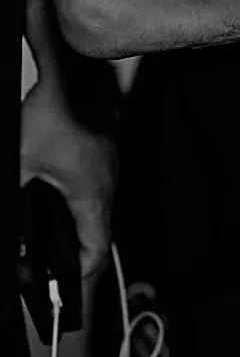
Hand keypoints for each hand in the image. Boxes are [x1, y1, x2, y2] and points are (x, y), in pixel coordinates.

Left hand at [19, 79, 117, 286]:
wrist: (80, 70)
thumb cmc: (59, 109)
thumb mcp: (21, 159)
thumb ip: (16, 191)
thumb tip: (12, 222)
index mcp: (92, 194)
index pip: (96, 248)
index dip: (80, 274)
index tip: (63, 285)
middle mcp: (107, 180)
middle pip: (96, 227)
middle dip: (72, 247)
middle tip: (47, 259)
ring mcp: (109, 160)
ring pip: (96, 201)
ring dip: (75, 217)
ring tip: (47, 224)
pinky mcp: (104, 144)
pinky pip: (95, 179)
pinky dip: (75, 192)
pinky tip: (52, 181)